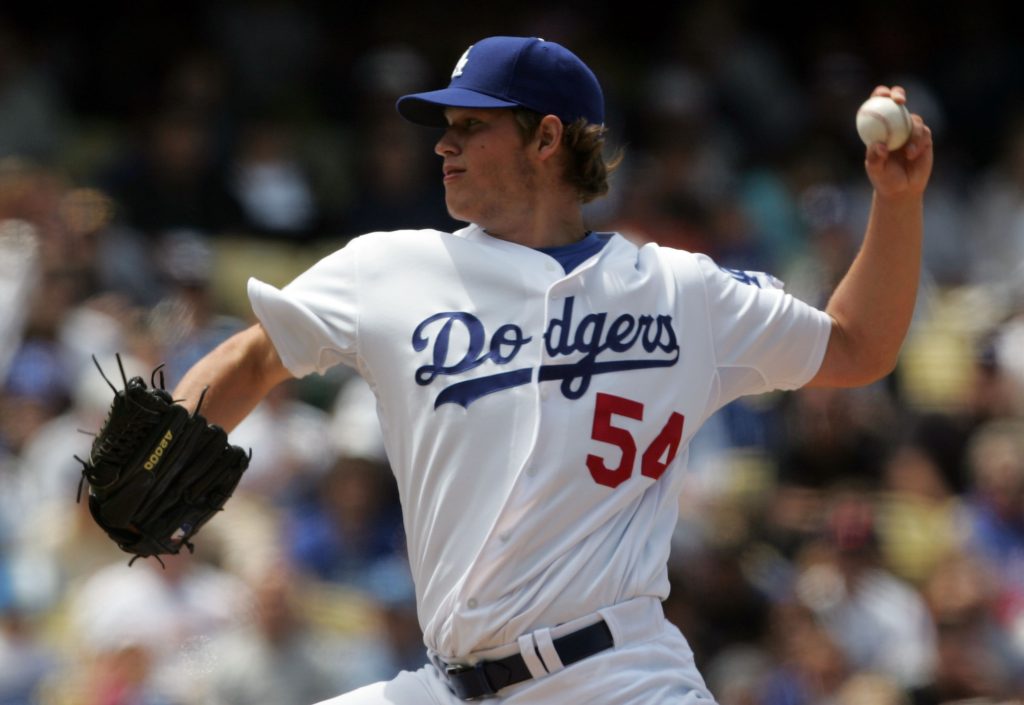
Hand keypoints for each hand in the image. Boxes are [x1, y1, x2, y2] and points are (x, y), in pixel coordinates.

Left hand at [863, 85, 933, 199]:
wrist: (902, 189)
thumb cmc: (884, 178)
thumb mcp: (876, 170)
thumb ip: (875, 157)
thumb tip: (878, 144)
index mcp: (879, 127)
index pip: (877, 104)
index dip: (879, 94)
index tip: (881, 96)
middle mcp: (895, 124)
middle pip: (897, 101)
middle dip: (898, 94)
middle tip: (899, 100)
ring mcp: (910, 129)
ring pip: (914, 119)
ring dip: (912, 134)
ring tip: (907, 153)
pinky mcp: (924, 137)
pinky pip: (924, 133)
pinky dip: (918, 142)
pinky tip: (912, 155)